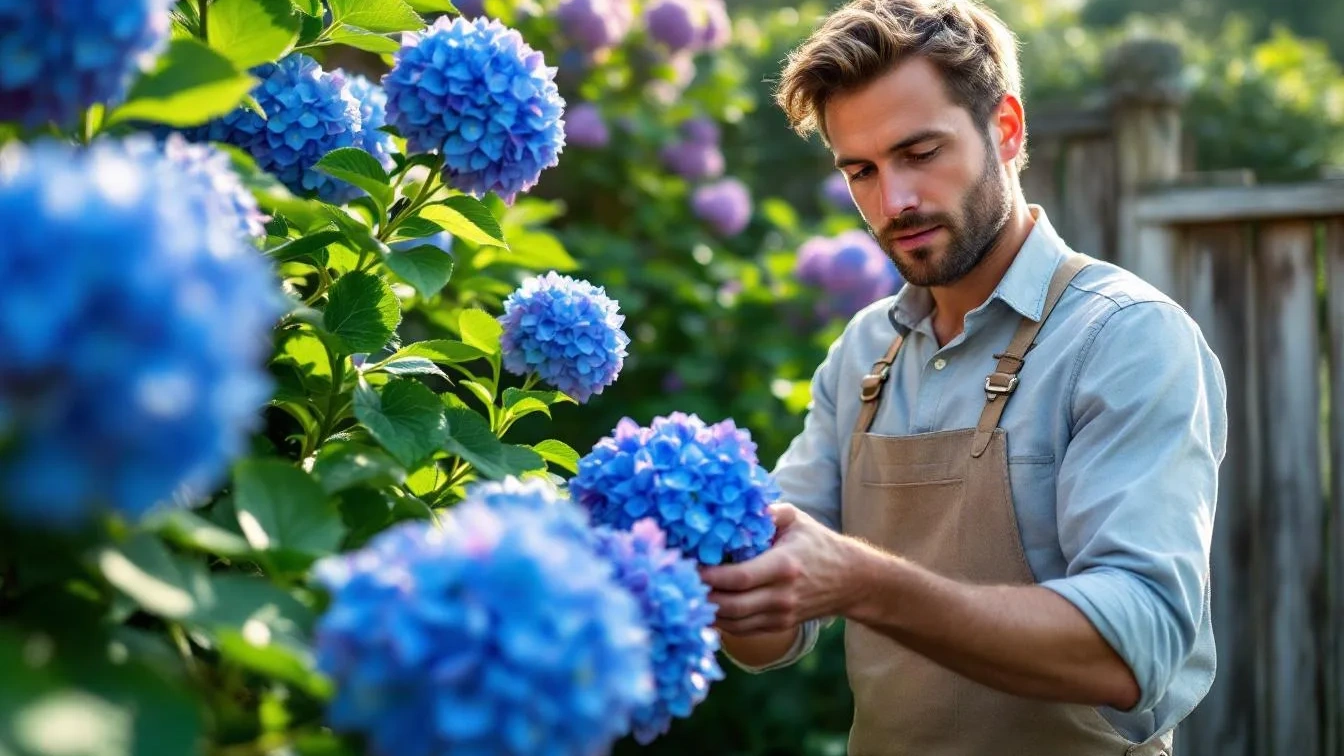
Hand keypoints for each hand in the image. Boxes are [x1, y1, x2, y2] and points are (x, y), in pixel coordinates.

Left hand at [699, 503, 859, 635]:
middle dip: (701, 595)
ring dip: (707, 610)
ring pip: (733, 623)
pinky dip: (720, 621)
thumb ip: (765, 512)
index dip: (709, 576)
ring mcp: (781, 616)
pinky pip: (741, 630)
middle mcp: (782, 596)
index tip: (688, 565)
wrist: (850, 580)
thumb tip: (731, 506)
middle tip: (679, 580)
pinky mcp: (779, 626)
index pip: (739, 578)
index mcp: (784, 566)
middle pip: (731, 605)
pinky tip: (706, 605)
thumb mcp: (795, 519)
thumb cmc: (817, 543)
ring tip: (687, 593)